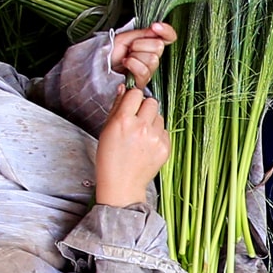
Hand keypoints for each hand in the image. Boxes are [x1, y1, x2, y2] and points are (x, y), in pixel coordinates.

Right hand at [92, 82, 171, 207]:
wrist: (122, 184)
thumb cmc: (110, 158)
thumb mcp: (107, 130)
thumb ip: (116, 107)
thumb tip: (124, 89)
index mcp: (123, 121)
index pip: (136, 94)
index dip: (133, 98)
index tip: (131, 104)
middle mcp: (141, 127)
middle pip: (152, 102)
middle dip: (144, 108)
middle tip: (137, 120)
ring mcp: (155, 138)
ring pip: (159, 116)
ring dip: (152, 122)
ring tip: (141, 136)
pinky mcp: (165, 148)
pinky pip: (165, 131)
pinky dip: (157, 135)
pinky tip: (147, 145)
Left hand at [108, 21, 176, 89]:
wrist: (101, 64)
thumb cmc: (111, 51)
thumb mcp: (127, 36)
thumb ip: (144, 33)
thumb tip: (156, 29)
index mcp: (151, 44)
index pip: (169, 37)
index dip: (166, 31)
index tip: (155, 27)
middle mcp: (153, 57)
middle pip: (159, 46)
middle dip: (141, 44)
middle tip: (130, 48)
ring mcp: (149, 70)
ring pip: (152, 59)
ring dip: (135, 56)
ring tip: (127, 57)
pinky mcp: (143, 81)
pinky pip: (144, 70)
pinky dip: (132, 64)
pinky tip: (126, 63)